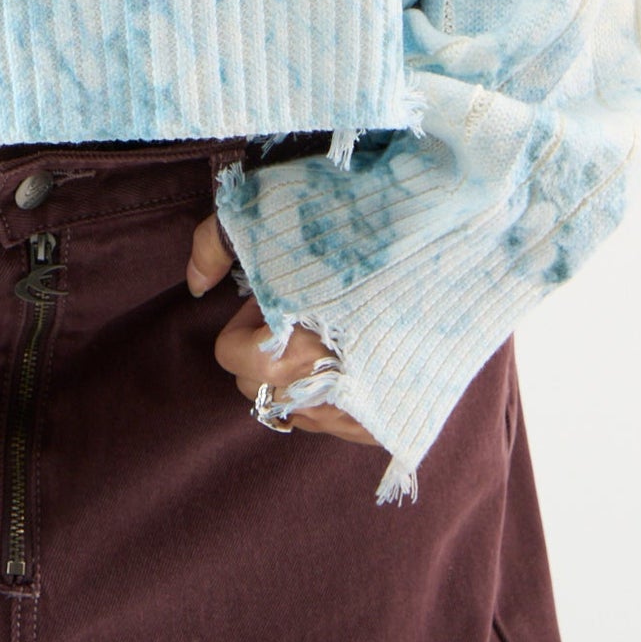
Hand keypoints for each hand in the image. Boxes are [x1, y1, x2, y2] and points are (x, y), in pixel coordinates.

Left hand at [185, 215, 380, 447]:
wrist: (446, 250)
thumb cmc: (357, 229)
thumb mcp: (276, 214)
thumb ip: (217, 244)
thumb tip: (194, 285)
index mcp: (292, 348)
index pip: (233, 357)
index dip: (249, 319)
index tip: (279, 294)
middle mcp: (321, 393)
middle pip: (257, 388)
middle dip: (266, 351)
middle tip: (302, 311)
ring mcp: (355, 417)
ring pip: (294, 409)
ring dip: (299, 376)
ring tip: (330, 332)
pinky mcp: (385, 427)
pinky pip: (332, 424)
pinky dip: (332, 397)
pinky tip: (352, 359)